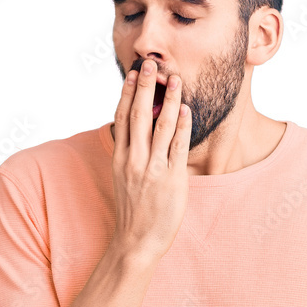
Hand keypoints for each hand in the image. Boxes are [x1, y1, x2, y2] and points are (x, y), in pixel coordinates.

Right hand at [111, 58, 191, 260]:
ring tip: (174, 78)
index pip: (121, 118)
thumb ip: (130, 156)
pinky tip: (186, 108)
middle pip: (139, 115)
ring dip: (168, 99)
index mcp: (120, 159)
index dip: (127, 94)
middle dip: (145, 86)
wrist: (136, 242)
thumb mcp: (123, 180)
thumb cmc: (133, 213)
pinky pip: (177, 146)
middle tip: (151, 63)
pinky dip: (182, 125)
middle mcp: (134, 160)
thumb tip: (136, 136)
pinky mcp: (171, 179)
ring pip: (160, 125)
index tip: (132, 74)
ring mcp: (152, 169)